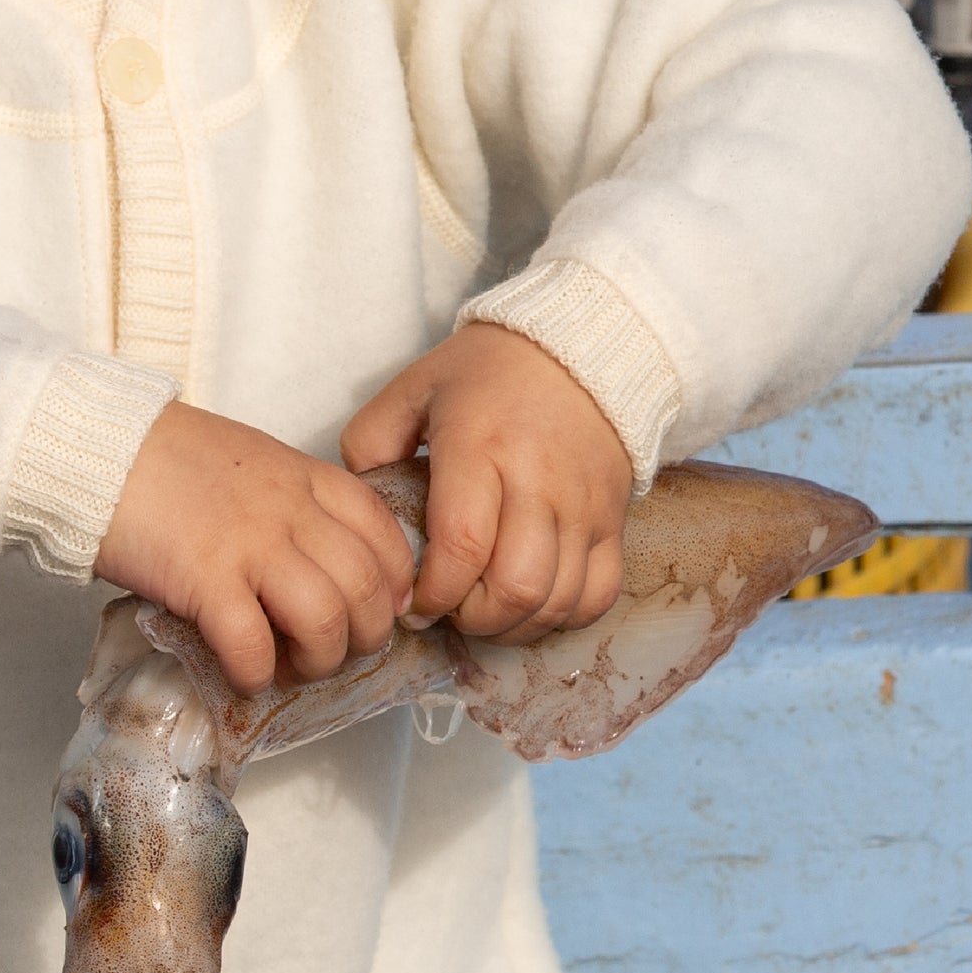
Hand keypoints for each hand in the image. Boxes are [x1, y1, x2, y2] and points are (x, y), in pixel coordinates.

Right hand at [97, 401, 416, 693]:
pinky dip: (257, 674)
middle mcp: (291, 511)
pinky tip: (246, 676)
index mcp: (306, 477)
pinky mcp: (205, 580)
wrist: (98, 448)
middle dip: (365, 636)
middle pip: (366, 587)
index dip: (396, 583)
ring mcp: (251, 546)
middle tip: (336, 652)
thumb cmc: (167, 458)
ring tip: (292, 670)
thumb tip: (318, 566)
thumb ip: (293, 503)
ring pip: (325, 622)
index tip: (384, 611)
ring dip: (318, 662)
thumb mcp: (253, 462)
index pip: (383, 532)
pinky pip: (253, 646)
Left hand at [341, 324, 631, 642]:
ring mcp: (583, 505)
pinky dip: (563, 615)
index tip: (412, 603)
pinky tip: (533, 602)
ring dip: (513, 625)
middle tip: (450, 609)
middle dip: (471, 619)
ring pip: (556, 601)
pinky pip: (598, 594)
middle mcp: (538, 482)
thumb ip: (370, 443)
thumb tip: (358, 510)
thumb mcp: (414, 389)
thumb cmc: (488, 372)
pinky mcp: (614, 520)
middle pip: (514, 588)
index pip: (461, 547)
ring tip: (485, 609)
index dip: (433, 594)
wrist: (581, 346)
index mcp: (479, 447)